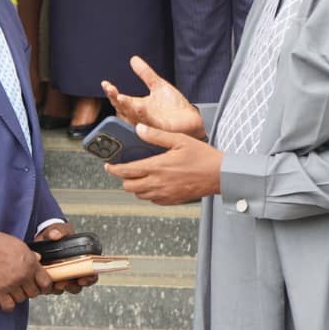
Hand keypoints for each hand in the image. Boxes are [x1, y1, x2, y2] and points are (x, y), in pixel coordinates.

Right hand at [0, 229, 52, 311]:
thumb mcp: (20, 245)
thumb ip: (31, 255)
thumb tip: (39, 260)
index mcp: (30, 263)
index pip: (46, 282)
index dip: (45, 286)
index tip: (41, 287)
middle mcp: (23, 275)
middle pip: (34, 293)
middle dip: (30, 290)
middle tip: (24, 286)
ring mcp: (10, 284)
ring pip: (22, 299)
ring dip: (18, 296)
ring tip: (13, 289)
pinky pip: (8, 306)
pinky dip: (8, 305)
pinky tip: (6, 299)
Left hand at [34, 222, 97, 294]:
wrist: (43, 238)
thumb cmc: (56, 234)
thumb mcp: (59, 229)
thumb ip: (58, 230)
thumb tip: (55, 235)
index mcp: (83, 259)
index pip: (92, 273)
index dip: (89, 278)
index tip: (82, 279)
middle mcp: (75, 270)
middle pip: (79, 284)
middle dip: (73, 286)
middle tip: (66, 283)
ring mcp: (63, 276)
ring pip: (65, 288)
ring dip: (62, 287)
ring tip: (56, 283)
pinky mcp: (51, 279)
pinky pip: (52, 288)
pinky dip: (50, 287)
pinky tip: (46, 282)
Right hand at [102, 56, 204, 138]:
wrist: (191, 119)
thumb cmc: (174, 106)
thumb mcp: (158, 85)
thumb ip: (146, 74)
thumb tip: (134, 59)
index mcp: (138, 107)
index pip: (120, 101)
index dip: (112, 93)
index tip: (105, 83)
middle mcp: (141, 116)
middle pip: (124, 110)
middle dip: (116, 100)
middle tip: (111, 90)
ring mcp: (151, 124)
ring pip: (135, 117)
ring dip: (127, 108)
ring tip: (121, 98)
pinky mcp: (162, 129)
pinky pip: (152, 124)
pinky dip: (144, 118)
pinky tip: (140, 109)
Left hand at [106, 124, 221, 205]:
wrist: (219, 175)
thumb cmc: (202, 156)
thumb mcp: (179, 139)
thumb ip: (156, 136)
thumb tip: (138, 129)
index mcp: (157, 167)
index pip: (127, 171)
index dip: (114, 169)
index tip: (109, 165)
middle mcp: (158, 183)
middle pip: (129, 186)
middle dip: (124, 178)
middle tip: (126, 169)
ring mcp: (164, 194)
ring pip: (139, 195)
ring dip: (136, 186)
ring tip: (140, 175)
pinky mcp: (172, 200)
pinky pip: (152, 200)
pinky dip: (148, 193)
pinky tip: (155, 183)